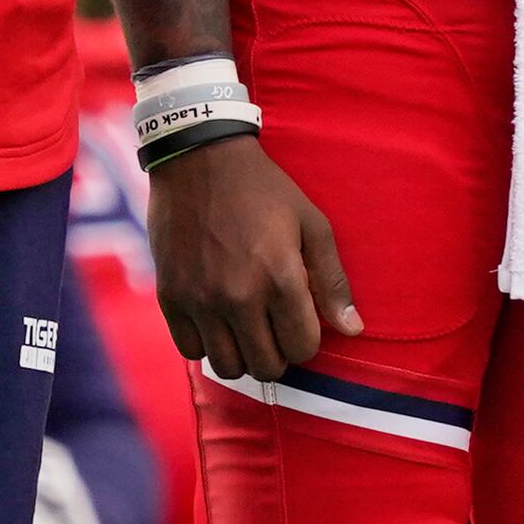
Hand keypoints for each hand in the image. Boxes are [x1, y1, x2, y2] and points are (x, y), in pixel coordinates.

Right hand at [144, 134, 359, 381]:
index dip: (306, 339)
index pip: (302, 348)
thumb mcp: (311, 224)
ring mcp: (200, 298)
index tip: (298, 319)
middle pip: (266, 366)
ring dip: (241, 354)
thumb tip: (353, 330)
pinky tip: (213, 319)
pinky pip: (190, 349)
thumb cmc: (263, 189)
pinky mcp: (170, 295)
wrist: (197, 156)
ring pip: (228, 367)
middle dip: (277, 352)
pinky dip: (205, 343)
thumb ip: (332, 281)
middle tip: (272, 326)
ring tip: (243, 327)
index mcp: (281, 279)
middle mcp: (239, 296)